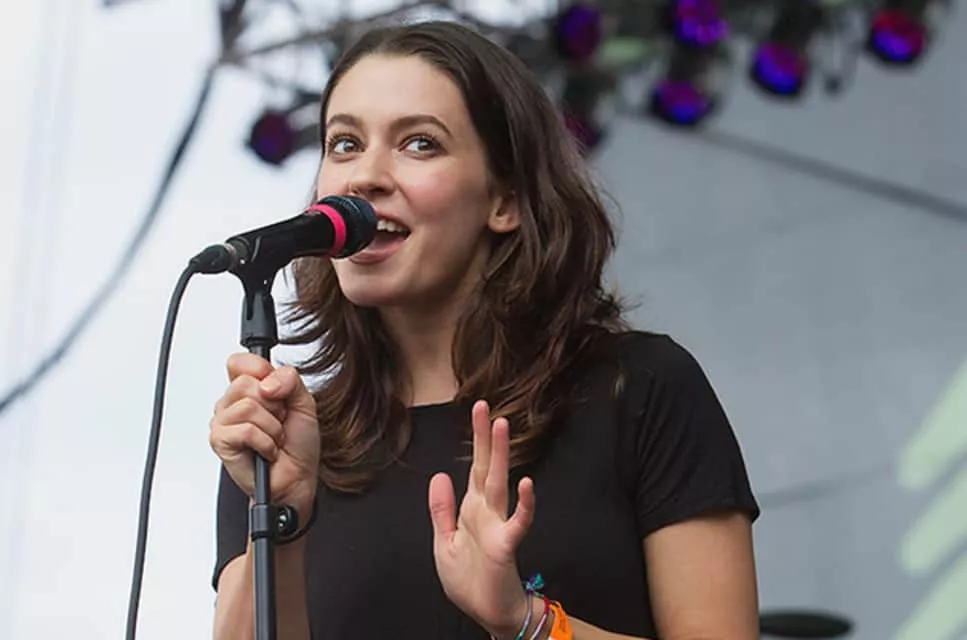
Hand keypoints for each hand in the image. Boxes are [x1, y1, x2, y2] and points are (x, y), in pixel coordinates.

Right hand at [209, 353, 319, 518]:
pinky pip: (245, 430)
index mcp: (249, 389)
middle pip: (245, 383)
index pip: (239, 361)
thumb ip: (290, 380)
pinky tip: (266, 451)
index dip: (261, 372)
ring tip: (273, 438)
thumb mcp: (304, 402)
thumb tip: (267, 382)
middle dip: (273, 406)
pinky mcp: (220, 442)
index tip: (277, 392)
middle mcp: (232, 403)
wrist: (297, 478)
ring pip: (247, 407)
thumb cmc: (298, 444)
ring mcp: (222, 422)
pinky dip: (265, 443)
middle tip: (278, 422)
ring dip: (272, 427)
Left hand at [428, 400, 536, 638]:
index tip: (477, 410)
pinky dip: (524, 503)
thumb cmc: (469, 580)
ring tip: (502, 427)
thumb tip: (440, 475)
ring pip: (499, 483)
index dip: (475, 439)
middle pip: (485, 466)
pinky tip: (527, 484)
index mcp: (471, 508)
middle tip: (485, 407)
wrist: (488, 614)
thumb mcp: (445, 542)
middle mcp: (486, 510)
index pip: (473, 466)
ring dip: (500, 456)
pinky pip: (518, 521)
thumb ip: (442, 510)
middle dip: (484, 438)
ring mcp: (498, 525)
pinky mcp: (506, 545)